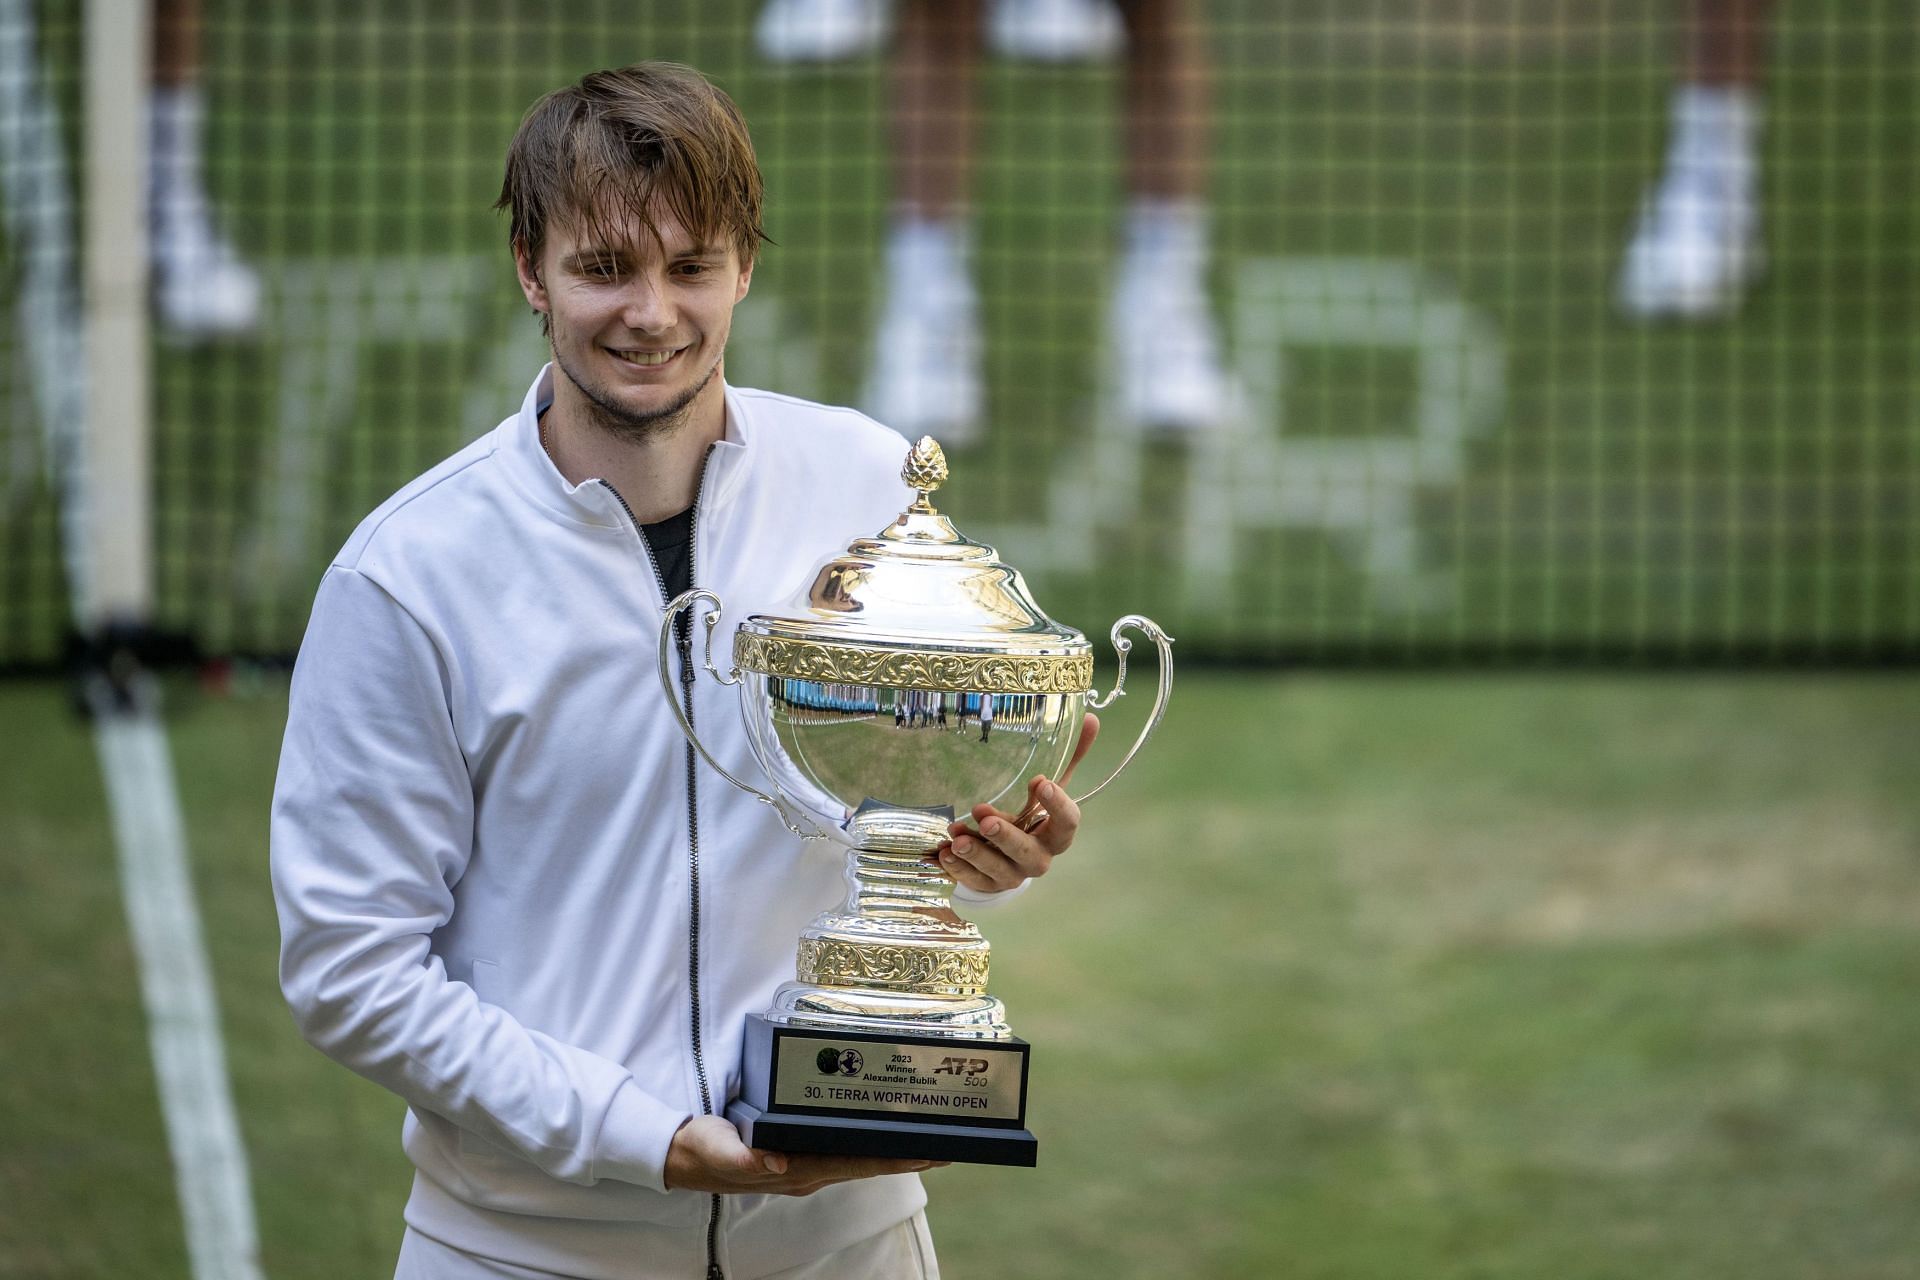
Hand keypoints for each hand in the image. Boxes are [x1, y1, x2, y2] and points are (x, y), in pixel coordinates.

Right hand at [663, 1115, 944, 1195]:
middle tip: (950, 1142)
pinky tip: (882, 1131)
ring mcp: (806, 1164)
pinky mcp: (799, 1152)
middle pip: (870, 1162)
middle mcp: (809, 1170)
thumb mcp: (718, 1151)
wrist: (682, 1154)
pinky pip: (844, 1148)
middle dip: (909, 1154)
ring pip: (860, 1157)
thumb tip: (776, 1163)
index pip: (859, 1164)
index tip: (932, 1152)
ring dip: (893, 1149)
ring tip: (928, 1136)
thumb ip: (743, 1159)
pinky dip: (869, 1141)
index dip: (897, 1159)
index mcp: (798, 1169)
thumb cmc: (703, 1150)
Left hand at [931, 712, 1099, 893]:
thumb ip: (1068, 756)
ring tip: (956, 836)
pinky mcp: (989, 885)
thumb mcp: (1047, 787)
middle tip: (986, 818)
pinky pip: (975, 882)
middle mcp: (1039, 857)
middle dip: (1007, 837)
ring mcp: (1014, 875)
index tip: (1040, 781)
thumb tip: (1088, 717)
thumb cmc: (1032, 814)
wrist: (1011, 856)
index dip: (1057, 805)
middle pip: (1029, 852)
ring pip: (998, 870)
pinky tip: (943, 852)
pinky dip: (959, 869)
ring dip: (976, 853)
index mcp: (1057, 833)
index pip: (1068, 822)